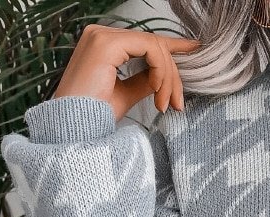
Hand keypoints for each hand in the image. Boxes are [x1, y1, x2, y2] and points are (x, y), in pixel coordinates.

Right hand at [52, 23, 201, 118]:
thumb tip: (164, 76)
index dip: (172, 45)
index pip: (145, 42)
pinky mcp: (106, 44)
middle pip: (154, 45)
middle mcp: (101, 34)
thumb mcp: (126, 95)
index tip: (194, 50)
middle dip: (172, 76)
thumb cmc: (94, 117)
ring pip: (155, 47)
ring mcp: (102, 36)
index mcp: (104, 45)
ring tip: (166, 105)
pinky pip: (150, 49)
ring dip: (168, 78)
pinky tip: (157, 91)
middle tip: (177, 105)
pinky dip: (161, 71)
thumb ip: (144, 81)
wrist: (75, 129)